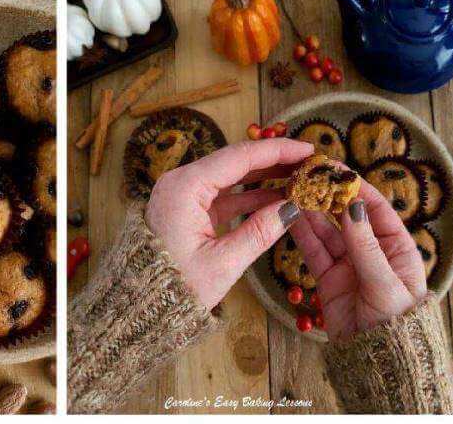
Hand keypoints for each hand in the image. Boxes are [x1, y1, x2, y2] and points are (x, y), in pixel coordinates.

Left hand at [145, 138, 314, 310]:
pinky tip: (278, 197)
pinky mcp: (188, 207)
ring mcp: (184, 193)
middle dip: (273, 160)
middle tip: (310, 162)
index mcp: (185, 186)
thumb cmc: (178, 285)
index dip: (276, 150)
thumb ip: (260, 231)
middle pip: (234, 161)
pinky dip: (249, 195)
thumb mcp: (224, 262)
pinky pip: (223, 194)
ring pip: (230, 176)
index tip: (308, 149)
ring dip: (264, 177)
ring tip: (300, 176)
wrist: (142, 303)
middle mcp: (181, 181)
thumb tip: (294, 207)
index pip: (238, 157)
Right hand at [288, 180, 425, 341]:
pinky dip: (300, 232)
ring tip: (291, 189)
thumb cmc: (395, 324)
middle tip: (307, 174)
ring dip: (310, 210)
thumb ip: (365, 245)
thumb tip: (353, 205)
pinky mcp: (328, 277)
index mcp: (397, 248)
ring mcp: (348, 263)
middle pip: (346, 215)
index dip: (354, 187)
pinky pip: (313, 250)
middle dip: (327, 195)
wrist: (377, 362)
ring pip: (325, 230)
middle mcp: (371, 251)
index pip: (375, 208)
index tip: (334, 168)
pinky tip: (288, 214)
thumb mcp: (384, 284)